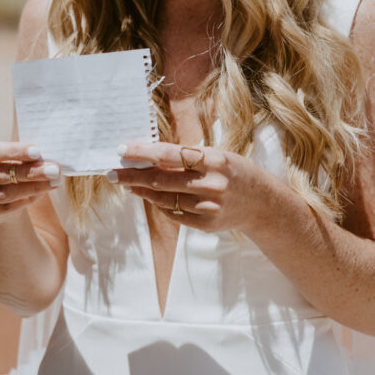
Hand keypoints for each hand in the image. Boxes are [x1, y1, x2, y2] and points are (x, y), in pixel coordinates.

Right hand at [0, 141, 60, 226]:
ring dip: (32, 188)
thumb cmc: (5, 164)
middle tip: (54, 170)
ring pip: (3, 194)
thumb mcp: (10, 154)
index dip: (13, 151)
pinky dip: (26, 200)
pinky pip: (5, 208)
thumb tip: (46, 153)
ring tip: (54, 181)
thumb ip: (21, 151)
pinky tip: (41, 193)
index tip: (38, 151)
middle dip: (30, 172)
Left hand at [107, 141, 270, 235]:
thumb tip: (150, 157)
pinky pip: (174, 214)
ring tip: (128, 184)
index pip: (170, 154)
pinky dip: (160, 204)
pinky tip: (150, 197)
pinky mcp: (206, 224)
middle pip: (161, 180)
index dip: (143, 152)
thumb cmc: (235, 172)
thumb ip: (187, 157)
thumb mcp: (216, 156)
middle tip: (112, 173)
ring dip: (142, 191)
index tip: (122, 150)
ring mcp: (209, 207)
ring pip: (164, 200)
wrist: (262, 203)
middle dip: (132, 176)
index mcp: (215, 160)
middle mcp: (212, 184)